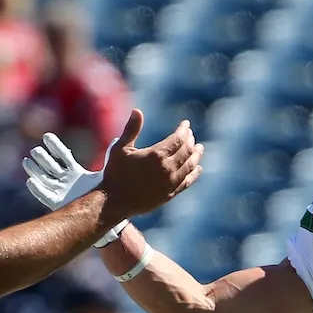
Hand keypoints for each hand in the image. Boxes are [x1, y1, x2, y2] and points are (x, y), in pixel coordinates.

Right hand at [24, 111, 203, 230]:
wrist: (114, 202)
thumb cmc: (115, 174)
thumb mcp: (120, 148)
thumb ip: (131, 129)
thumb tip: (137, 110)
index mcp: (156, 155)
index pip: (178, 139)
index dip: (184, 130)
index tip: (186, 124)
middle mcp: (167, 169)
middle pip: (187, 151)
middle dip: (190, 141)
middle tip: (191, 136)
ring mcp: (170, 183)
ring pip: (190, 166)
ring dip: (196, 156)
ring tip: (199, 149)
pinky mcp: (169, 195)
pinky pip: (187, 182)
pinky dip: (194, 174)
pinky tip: (198, 169)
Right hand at [24, 129, 121, 245]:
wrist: (104, 215)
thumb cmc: (105, 194)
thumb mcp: (107, 174)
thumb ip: (110, 157)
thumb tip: (115, 140)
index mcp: (76, 172)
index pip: (63, 156)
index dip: (55, 146)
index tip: (47, 136)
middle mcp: (66, 181)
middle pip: (51, 166)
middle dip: (43, 158)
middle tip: (35, 150)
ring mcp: (61, 192)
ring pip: (44, 179)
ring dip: (35, 170)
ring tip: (26, 161)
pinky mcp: (58, 203)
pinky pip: (45, 196)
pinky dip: (37, 189)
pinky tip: (30, 181)